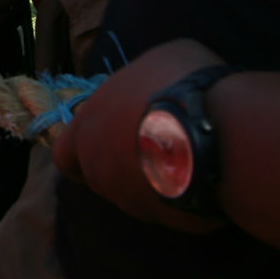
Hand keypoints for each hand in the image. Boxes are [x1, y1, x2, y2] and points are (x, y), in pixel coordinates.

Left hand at [52, 37, 229, 233]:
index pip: (65, 153)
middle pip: (102, 175)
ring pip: (135, 194)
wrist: (215, 132)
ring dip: (152, 179)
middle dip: (123, 163)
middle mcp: (101, 171)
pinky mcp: (167, 221)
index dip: (81, 148)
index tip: (104, 140)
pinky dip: (182, 194)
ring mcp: (133, 201)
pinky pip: (171, 208)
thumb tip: (151, 86)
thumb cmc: (178, 84)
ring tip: (187, 156)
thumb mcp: (161, 57)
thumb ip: (142, 79)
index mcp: (88, 130)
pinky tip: (205, 174)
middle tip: (155, 144)